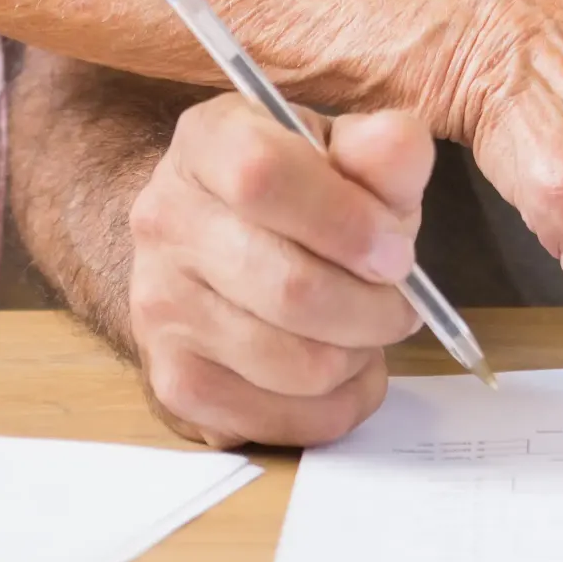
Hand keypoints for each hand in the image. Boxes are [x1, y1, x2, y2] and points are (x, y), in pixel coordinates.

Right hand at [129, 96, 430, 447]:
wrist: (226, 239)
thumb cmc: (305, 191)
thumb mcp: (349, 151)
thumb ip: (384, 149)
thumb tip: (398, 148)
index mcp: (209, 140)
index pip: (264, 176)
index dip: (346, 220)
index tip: (399, 251)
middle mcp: (165, 220)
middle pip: (288, 287)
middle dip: (373, 306)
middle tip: (403, 301)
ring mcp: (159, 307)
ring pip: (293, 364)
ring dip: (358, 356)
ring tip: (368, 329)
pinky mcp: (173, 382)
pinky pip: (279, 421)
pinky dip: (336, 405)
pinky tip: (343, 366)